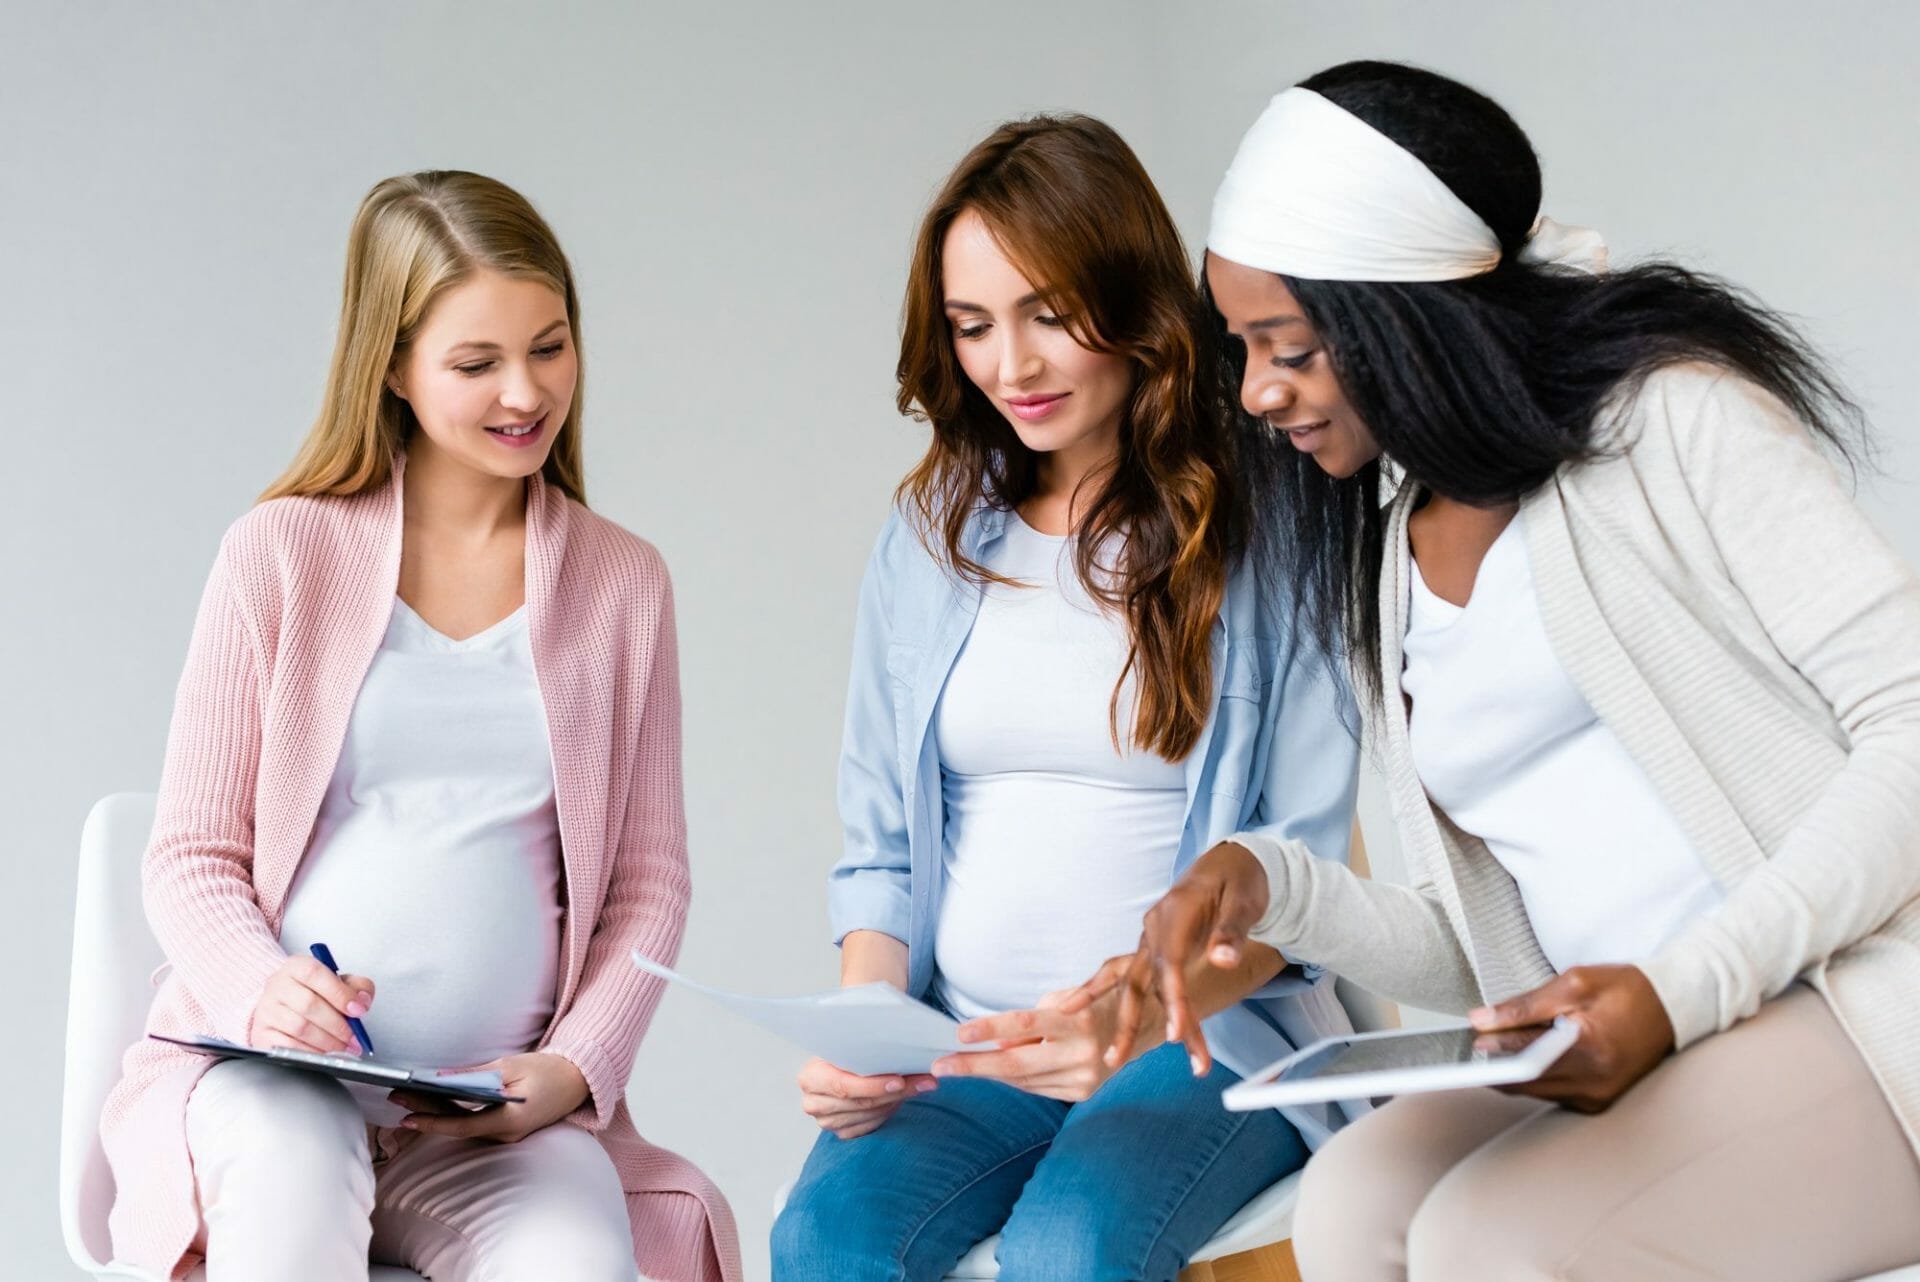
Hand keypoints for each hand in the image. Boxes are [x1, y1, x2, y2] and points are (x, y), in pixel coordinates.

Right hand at [249, 954, 375, 1054]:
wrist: (281, 1005)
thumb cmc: (312, 993)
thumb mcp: (337, 982)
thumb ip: (357, 987)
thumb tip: (363, 1001)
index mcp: (296, 967)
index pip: (315, 974)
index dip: (340, 993)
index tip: (358, 1010)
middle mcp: (277, 985)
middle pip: (308, 1005)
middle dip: (337, 1025)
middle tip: (354, 1037)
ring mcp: (266, 1010)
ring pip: (299, 1027)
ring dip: (327, 1042)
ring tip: (343, 1047)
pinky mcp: (262, 1033)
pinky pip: (287, 1046)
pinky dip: (311, 1053)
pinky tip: (324, 1054)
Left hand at [391, 1052, 590, 1142]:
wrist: (578, 1080)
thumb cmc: (547, 1070)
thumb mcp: (509, 1066)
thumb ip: (474, 1074)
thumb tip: (440, 1077)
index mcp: (509, 1120)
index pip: (461, 1125)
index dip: (432, 1122)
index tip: (407, 1116)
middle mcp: (505, 1134)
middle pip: (457, 1125)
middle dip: (425, 1112)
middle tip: (396, 1097)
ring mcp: (506, 1135)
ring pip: (464, 1125)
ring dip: (437, 1112)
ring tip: (408, 1097)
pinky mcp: (506, 1129)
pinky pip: (475, 1122)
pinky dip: (454, 1112)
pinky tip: (435, 1102)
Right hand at [797, 1057, 935, 1139]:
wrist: (835, 1068)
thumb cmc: (842, 1054)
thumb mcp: (847, 1046)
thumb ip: (866, 1050)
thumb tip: (904, 1049)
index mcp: (810, 1076)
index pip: (843, 1085)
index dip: (873, 1085)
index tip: (899, 1080)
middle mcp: (814, 1102)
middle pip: (860, 1103)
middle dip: (895, 1092)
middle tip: (924, 1082)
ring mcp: (826, 1121)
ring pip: (869, 1115)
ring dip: (896, 1102)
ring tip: (918, 1086)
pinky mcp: (841, 1132)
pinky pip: (870, 1126)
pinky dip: (888, 1112)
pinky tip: (898, 1098)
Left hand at [931, 982, 1166, 1101]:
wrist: (1142, 1029)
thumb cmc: (1094, 1004)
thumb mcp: (1063, 1000)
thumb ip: (1030, 1023)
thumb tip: (997, 1043)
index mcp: (1079, 1020)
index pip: (1026, 1024)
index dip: (991, 1028)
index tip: (960, 1033)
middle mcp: (1084, 1052)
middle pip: (1018, 1063)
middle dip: (976, 1066)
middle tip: (942, 1065)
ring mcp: (1086, 1077)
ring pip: (1024, 1080)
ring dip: (990, 1074)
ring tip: (959, 1067)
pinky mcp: (1084, 1093)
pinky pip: (1038, 1089)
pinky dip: (1015, 1081)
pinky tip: (995, 1072)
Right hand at [1060, 841, 1269, 1075]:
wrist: (1228, 864)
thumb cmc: (1239, 881)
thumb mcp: (1245, 901)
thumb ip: (1232, 931)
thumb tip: (1224, 960)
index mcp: (1175, 914)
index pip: (1170, 965)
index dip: (1172, 1000)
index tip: (1177, 1035)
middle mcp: (1155, 929)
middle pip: (1137, 980)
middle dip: (1128, 1023)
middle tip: (1116, 1060)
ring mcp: (1151, 941)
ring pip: (1135, 987)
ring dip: (1127, 1024)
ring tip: (1113, 1061)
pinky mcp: (1155, 951)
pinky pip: (1134, 982)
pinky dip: (1113, 1001)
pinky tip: (1078, 1011)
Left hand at [1468, 965, 1675, 1112]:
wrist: (1673, 1006)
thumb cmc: (1626, 990)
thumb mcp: (1573, 984)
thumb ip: (1524, 1005)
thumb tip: (1480, 1019)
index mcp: (1590, 1050)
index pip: (1524, 1058)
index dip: (1495, 1047)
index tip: (1473, 1036)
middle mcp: (1595, 1083)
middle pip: (1525, 1082)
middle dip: (1499, 1061)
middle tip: (1482, 1038)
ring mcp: (1598, 1097)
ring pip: (1535, 1091)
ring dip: (1516, 1070)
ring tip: (1505, 1041)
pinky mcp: (1599, 1101)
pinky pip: (1553, 1093)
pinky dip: (1538, 1075)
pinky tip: (1534, 1053)